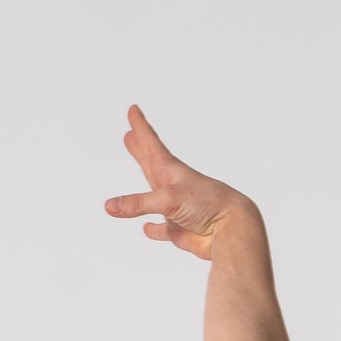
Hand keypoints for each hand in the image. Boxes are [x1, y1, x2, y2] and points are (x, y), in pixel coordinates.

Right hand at [103, 105, 254, 258]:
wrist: (231, 230)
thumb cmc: (206, 205)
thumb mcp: (168, 199)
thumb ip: (138, 203)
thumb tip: (109, 207)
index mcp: (171, 171)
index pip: (151, 144)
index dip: (141, 127)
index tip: (134, 109)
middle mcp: (174, 187)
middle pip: (151, 164)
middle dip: (140, 149)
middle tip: (130, 135)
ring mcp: (177, 209)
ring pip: (154, 197)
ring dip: (144, 187)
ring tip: (141, 174)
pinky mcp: (180, 231)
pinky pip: (163, 230)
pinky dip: (155, 230)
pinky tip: (148, 229)